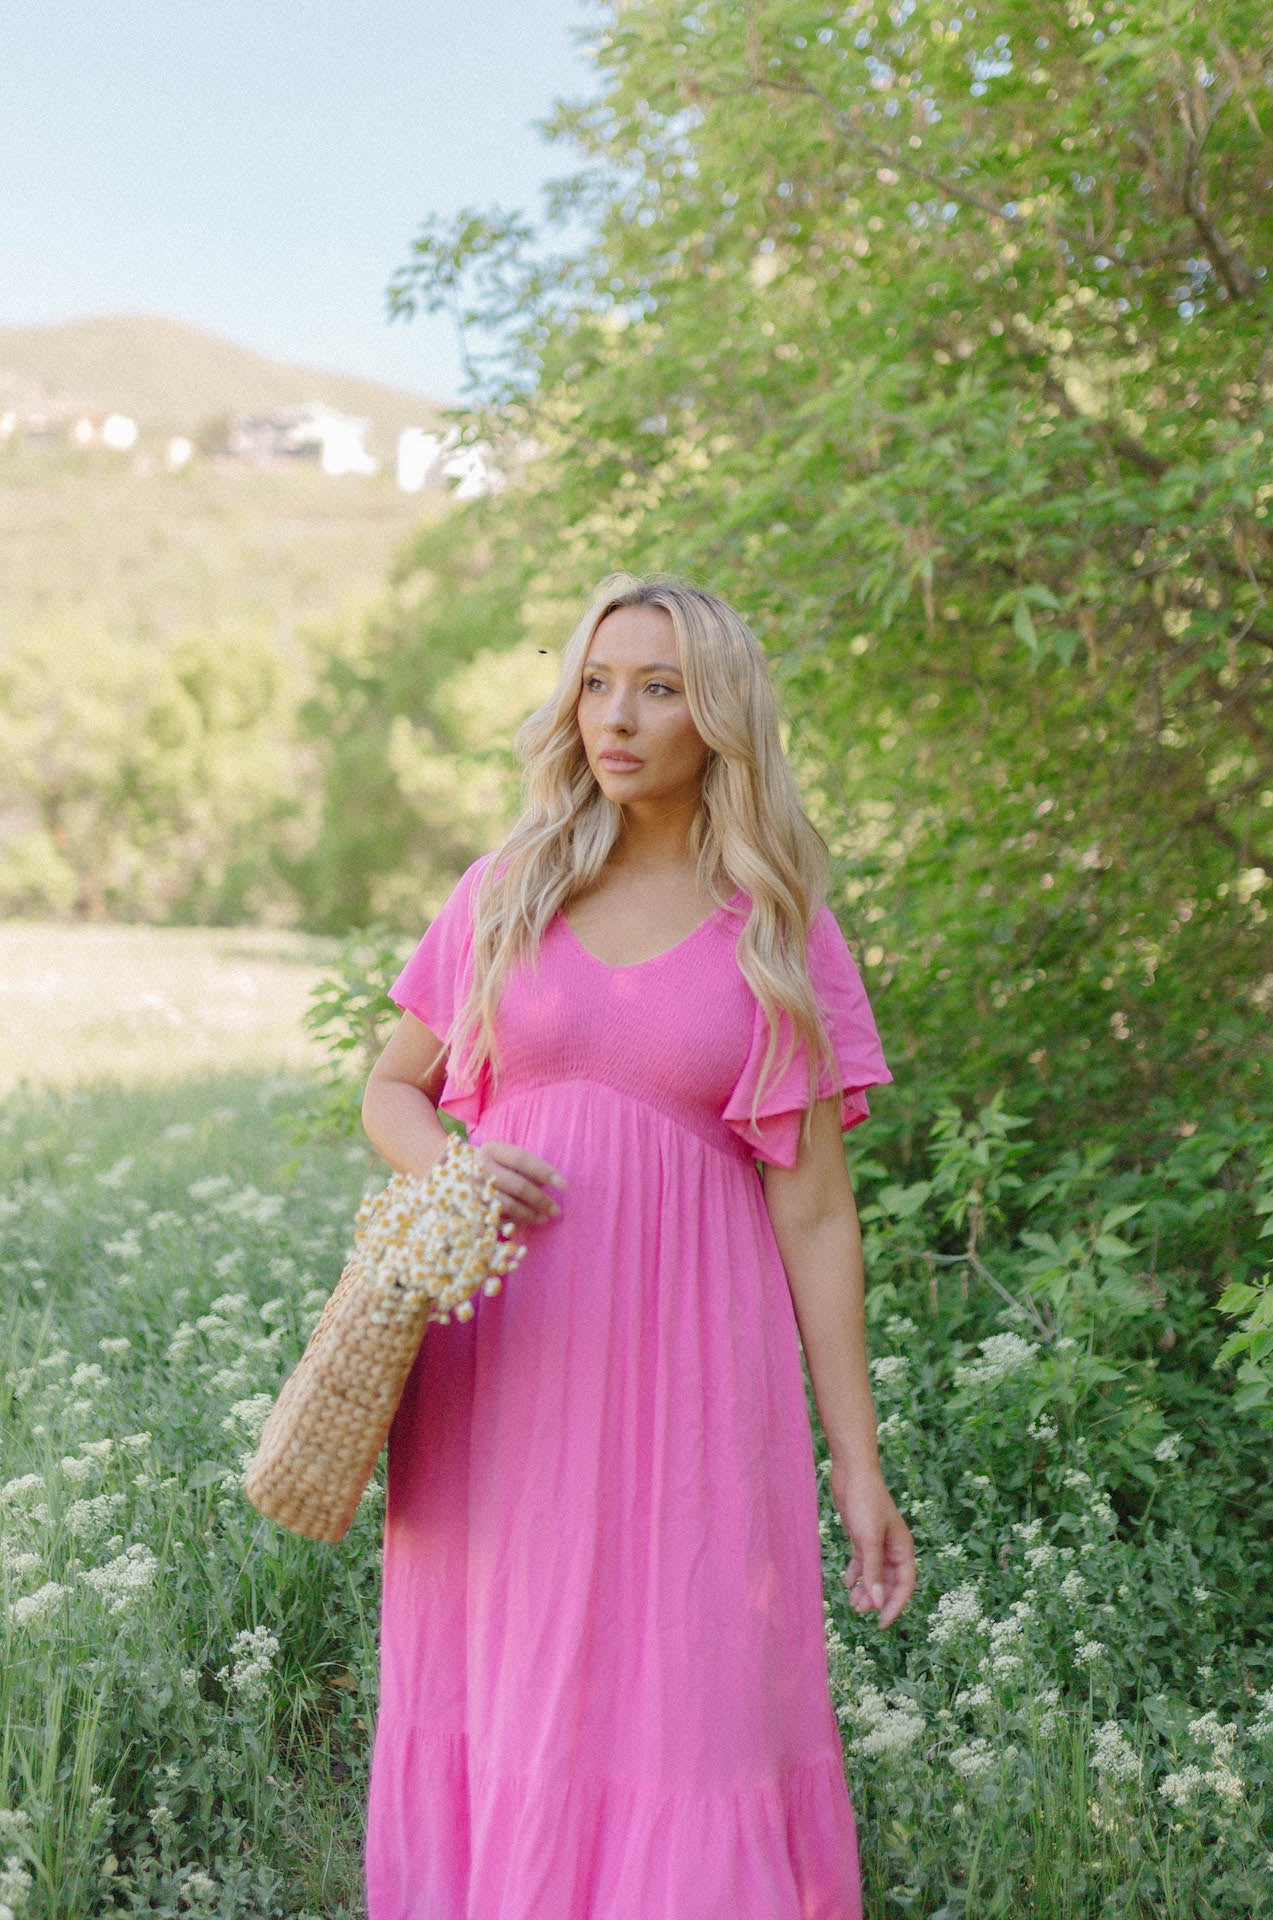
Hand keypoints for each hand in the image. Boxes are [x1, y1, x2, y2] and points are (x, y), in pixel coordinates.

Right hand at [471, 1140, 565, 1226]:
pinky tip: (524, 1225)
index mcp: (491, 1149)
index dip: (545, 1172)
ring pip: (507, 1205)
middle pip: (517, 1185)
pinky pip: (496, 1218)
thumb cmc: (493, 1166)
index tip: (564, 1185)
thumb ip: (526, 1169)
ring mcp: (472, 1188)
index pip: (523, 1160)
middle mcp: (479, 1167)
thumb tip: (546, 1186)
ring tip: (543, 1219)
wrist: (456, 1175)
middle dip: (540, 1200)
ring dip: (529, 1214)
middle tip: (556, 1211)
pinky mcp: (469, 1207)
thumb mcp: (507, 1159)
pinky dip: (513, 1223)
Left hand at [830, 1462, 915, 1628]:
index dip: (895, 1605)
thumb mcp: (868, 1539)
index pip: (905, 1585)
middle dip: (876, 1598)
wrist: (852, 1473)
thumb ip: (873, 1571)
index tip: (881, 1623)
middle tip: (858, 1611)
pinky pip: (862, 1562)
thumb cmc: (865, 1502)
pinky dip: (856, 1573)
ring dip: (864, 1589)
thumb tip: (877, 1603)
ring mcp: (877, 1542)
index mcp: (903, 1548)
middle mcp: (893, 1547)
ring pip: (874, 1574)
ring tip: (851, 1603)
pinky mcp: (862, 1535)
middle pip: (889, 1582)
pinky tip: (846, 1582)